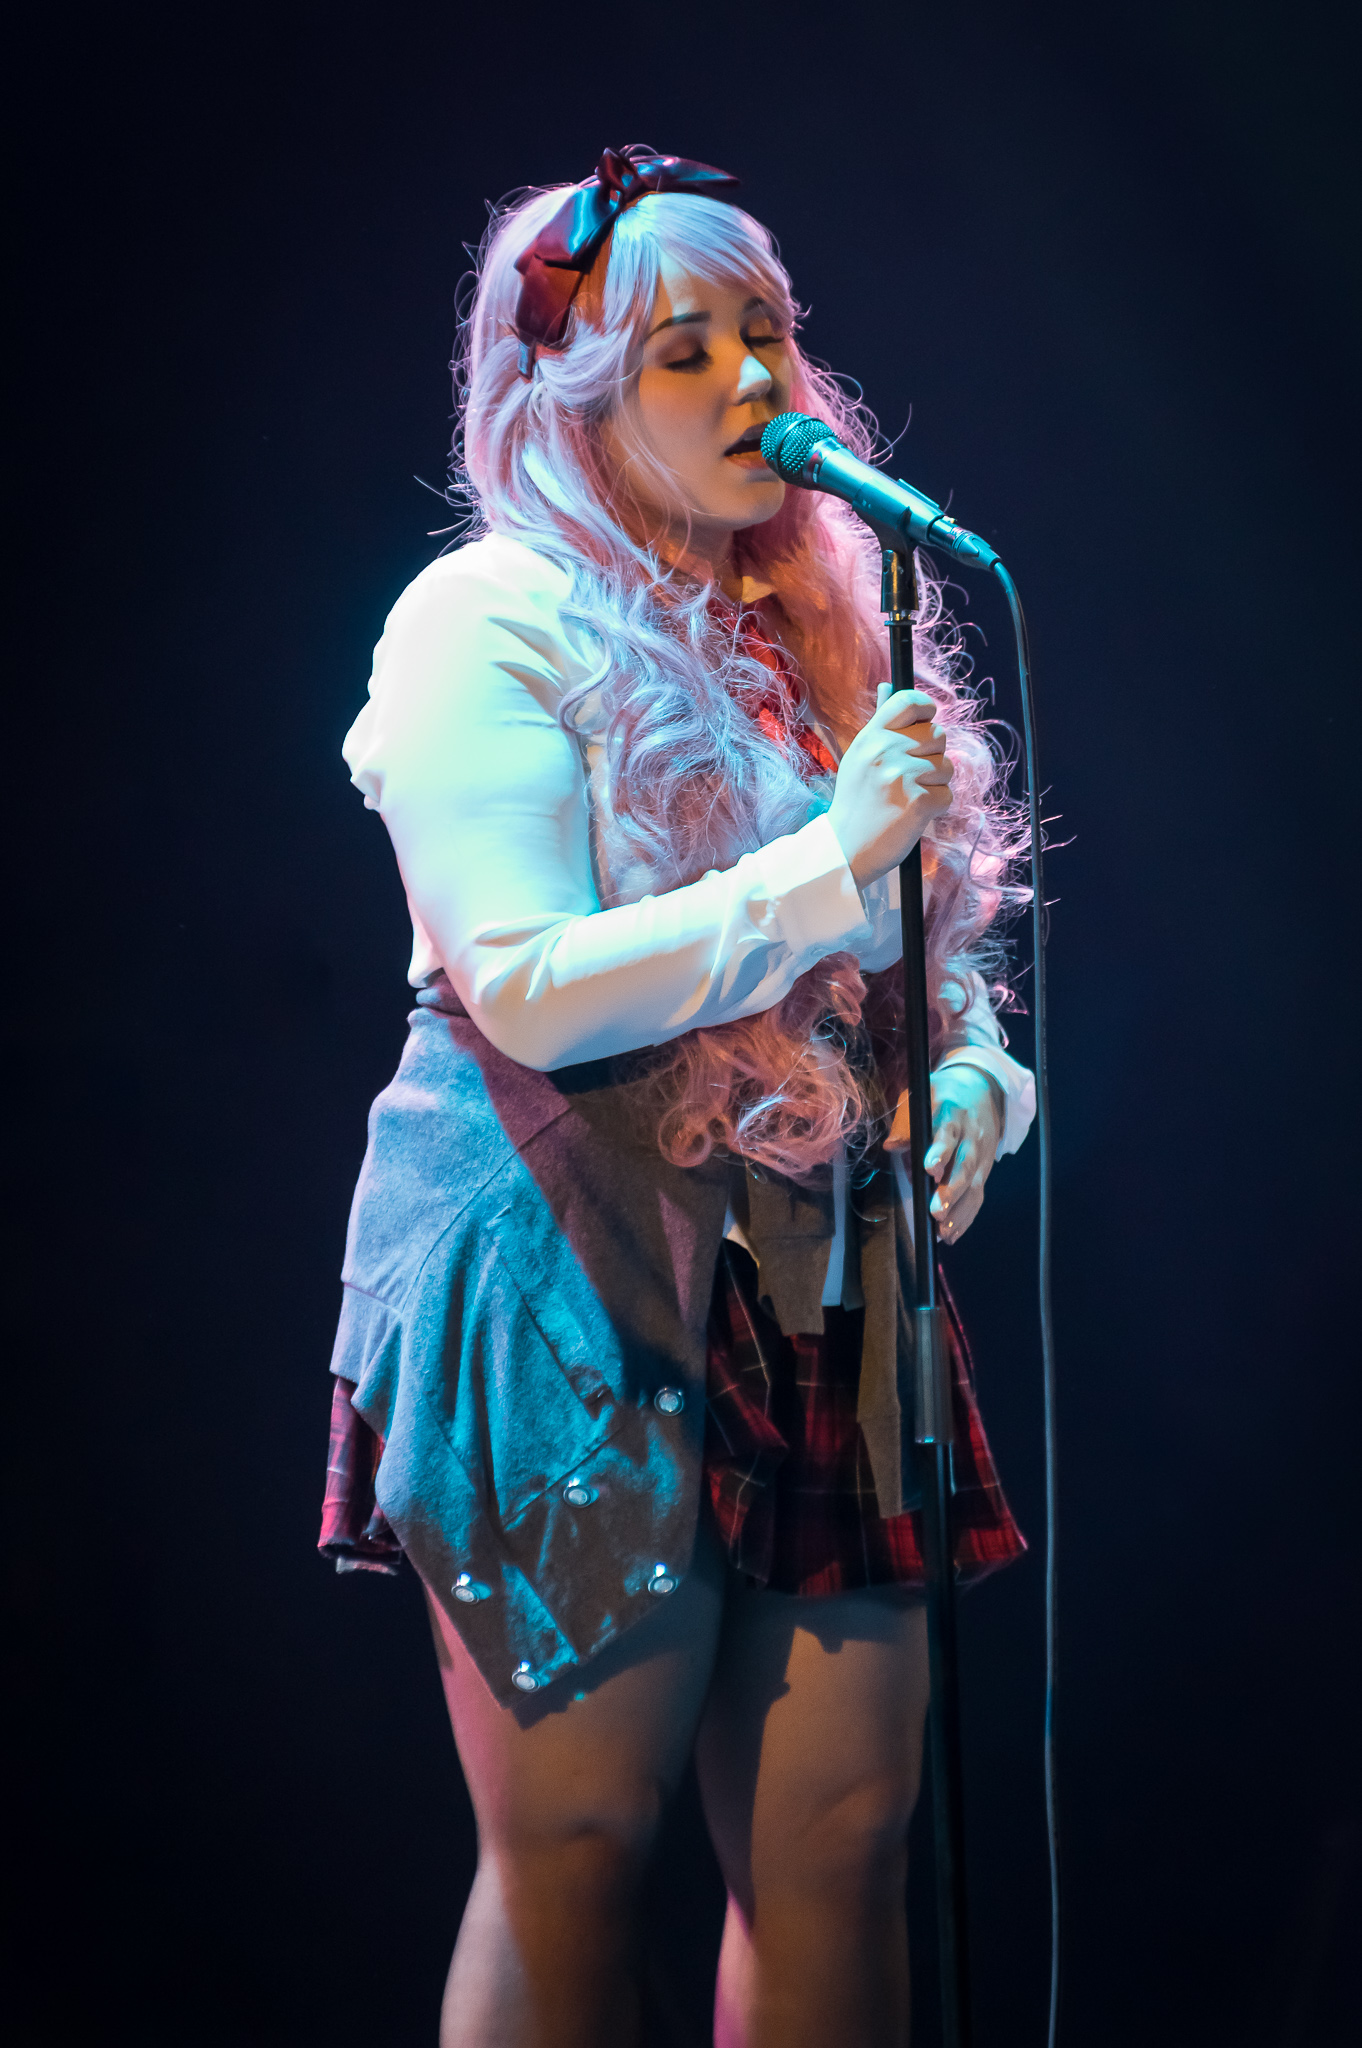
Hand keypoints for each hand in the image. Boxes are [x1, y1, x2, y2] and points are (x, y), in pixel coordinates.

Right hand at [827, 682, 954, 889]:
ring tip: (907, 798)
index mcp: (872, 736)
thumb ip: (880, 722)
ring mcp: (903, 775)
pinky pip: (947, 795)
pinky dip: (936, 808)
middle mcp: (886, 750)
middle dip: (932, 756)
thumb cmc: (856, 801)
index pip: (909, 700)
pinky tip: (912, 815)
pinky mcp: (919, 802)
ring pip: (947, 766)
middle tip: (908, 778)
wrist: (846, 847)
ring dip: (935, 784)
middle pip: (938, 735)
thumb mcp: (860, 756)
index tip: (925, 724)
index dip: (926, 709)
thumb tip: (887, 685)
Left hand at [883, 1064, 1002, 1242]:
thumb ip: (906, 1122)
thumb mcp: (921, 1097)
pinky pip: (978, 1196)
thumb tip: (893, 1145)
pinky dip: (966, 1218)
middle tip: (936, 1210)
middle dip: (951, 1190)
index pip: (948, 1133)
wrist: (982, 1090)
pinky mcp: (986, 1170)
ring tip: (944, 1231)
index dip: (940, 1150)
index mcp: (953, 1114)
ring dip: (959, 1211)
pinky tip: (951, 1234)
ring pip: (974, 1185)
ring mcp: (982, 1155)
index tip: (929, 1168)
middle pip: (965, 1165)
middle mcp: (971, 1136)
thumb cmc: (942, 1097)